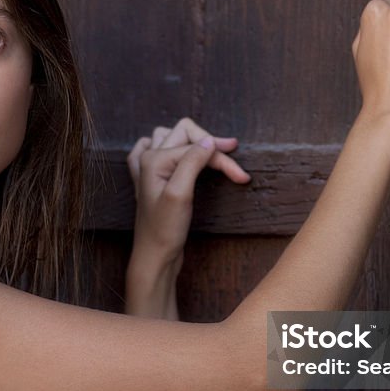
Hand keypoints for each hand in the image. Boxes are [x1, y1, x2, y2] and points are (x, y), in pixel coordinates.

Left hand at [126, 117, 249, 274]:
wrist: (154, 257)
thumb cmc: (165, 230)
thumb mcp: (180, 194)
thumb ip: (192, 162)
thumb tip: (209, 140)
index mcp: (154, 159)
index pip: (197, 148)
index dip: (222, 159)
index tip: (242, 177)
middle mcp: (147, 159)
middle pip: (184, 133)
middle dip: (211, 143)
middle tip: (234, 156)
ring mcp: (146, 169)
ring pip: (170, 137)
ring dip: (190, 140)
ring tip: (211, 151)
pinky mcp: (151, 180)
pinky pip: (153, 151)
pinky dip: (167, 148)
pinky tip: (176, 155)